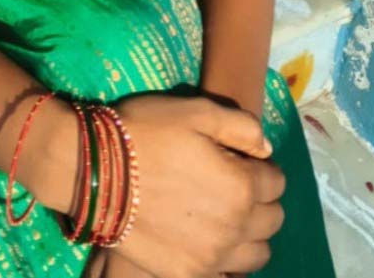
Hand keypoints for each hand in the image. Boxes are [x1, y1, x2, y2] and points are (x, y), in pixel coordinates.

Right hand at [107, 92, 285, 277]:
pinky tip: (207, 242)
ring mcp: (212, 257)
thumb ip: (240, 126)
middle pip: (272, 220)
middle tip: (234, 186)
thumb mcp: (196, 111)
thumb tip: (264, 149)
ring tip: (225, 218)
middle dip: (260, 200)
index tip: (242, 161)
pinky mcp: (189, 274)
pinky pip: (227, 276)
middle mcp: (236, 227)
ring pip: (257, 254)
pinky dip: (226, 260)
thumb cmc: (147, 133)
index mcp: (242, 185)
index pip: (276, 182)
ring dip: (249, 234)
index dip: (261, 168)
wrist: (97, 172)